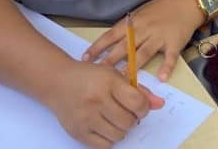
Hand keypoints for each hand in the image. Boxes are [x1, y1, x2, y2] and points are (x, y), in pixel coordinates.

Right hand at [46, 60, 164, 147]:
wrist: (57, 82)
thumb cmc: (89, 77)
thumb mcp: (115, 75)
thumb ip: (139, 90)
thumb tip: (160, 104)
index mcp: (108, 82)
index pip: (138, 103)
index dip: (144, 108)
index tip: (139, 107)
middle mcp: (96, 100)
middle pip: (129, 122)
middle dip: (132, 119)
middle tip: (124, 111)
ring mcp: (86, 118)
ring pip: (119, 135)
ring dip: (121, 129)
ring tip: (113, 118)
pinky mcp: (78, 132)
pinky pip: (104, 146)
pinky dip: (109, 139)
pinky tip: (104, 127)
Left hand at [82, 0, 203, 81]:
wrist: (186, 3)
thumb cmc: (161, 8)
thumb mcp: (141, 13)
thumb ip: (128, 27)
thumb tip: (110, 40)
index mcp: (133, 22)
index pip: (111, 35)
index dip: (98, 47)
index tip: (86, 58)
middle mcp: (144, 29)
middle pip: (125, 46)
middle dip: (110, 60)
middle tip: (98, 73)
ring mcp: (159, 36)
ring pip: (144, 53)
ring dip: (133, 66)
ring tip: (123, 79)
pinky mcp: (174, 43)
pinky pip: (170, 57)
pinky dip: (166, 67)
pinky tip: (161, 78)